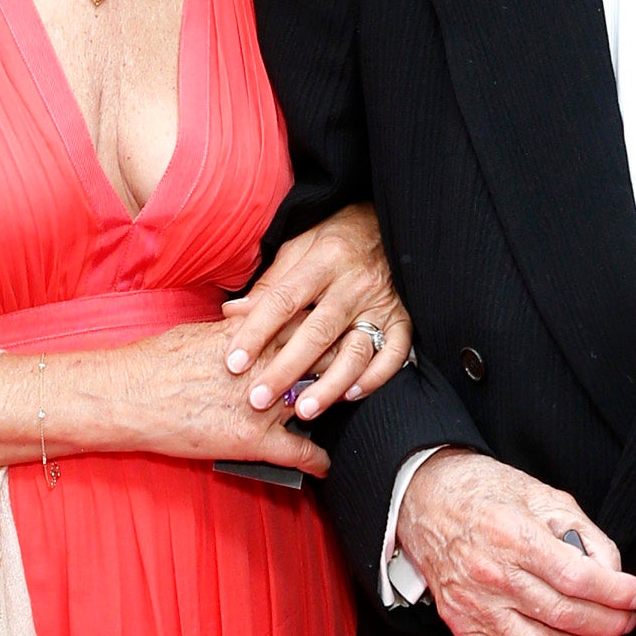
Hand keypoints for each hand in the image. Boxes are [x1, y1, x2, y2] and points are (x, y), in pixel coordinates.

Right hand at [83, 324, 330, 472]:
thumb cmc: (157, 362)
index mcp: (256, 337)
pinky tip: (324, 465)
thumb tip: (252, 325)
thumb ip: (239, 330)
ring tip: (341, 414)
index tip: (339, 336)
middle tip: (353, 370)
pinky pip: (300, 452)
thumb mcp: (202, 332)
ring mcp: (264, 406)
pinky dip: (317, 460)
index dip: (329, 333)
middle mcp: (268, 368)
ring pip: (319, 404)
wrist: (130, 395)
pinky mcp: (253, 441)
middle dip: (341, 365)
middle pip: (324, 362)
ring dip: (331, 409)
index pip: (310, 328)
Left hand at [222, 203, 412, 420]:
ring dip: (329, 385)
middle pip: (317, 332)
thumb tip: (232, 315)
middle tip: (259, 399)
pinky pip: (393, 354)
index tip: (233, 362)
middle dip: (286, 369)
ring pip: (355, 350)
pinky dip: (375, 377)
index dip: (256, 332)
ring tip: (304, 410)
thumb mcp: (299, 246)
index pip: (283, 300)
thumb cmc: (335, 238)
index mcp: (324, 260)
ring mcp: (382, 304)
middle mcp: (354, 284)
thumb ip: (270, 284)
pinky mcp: (404, 320)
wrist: (389, 224)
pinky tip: (351, 395)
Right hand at [400, 452, 635, 635]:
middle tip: (625, 621)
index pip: (578, 579)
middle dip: (607, 624)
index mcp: (513, 536)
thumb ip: (585, 535)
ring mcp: (472, 604)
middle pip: (563, 616)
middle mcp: (491, 574)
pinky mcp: (459, 623)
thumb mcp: (544, 496)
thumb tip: (613, 574)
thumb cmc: (486, 494)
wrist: (425, 500)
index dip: (617, 594)